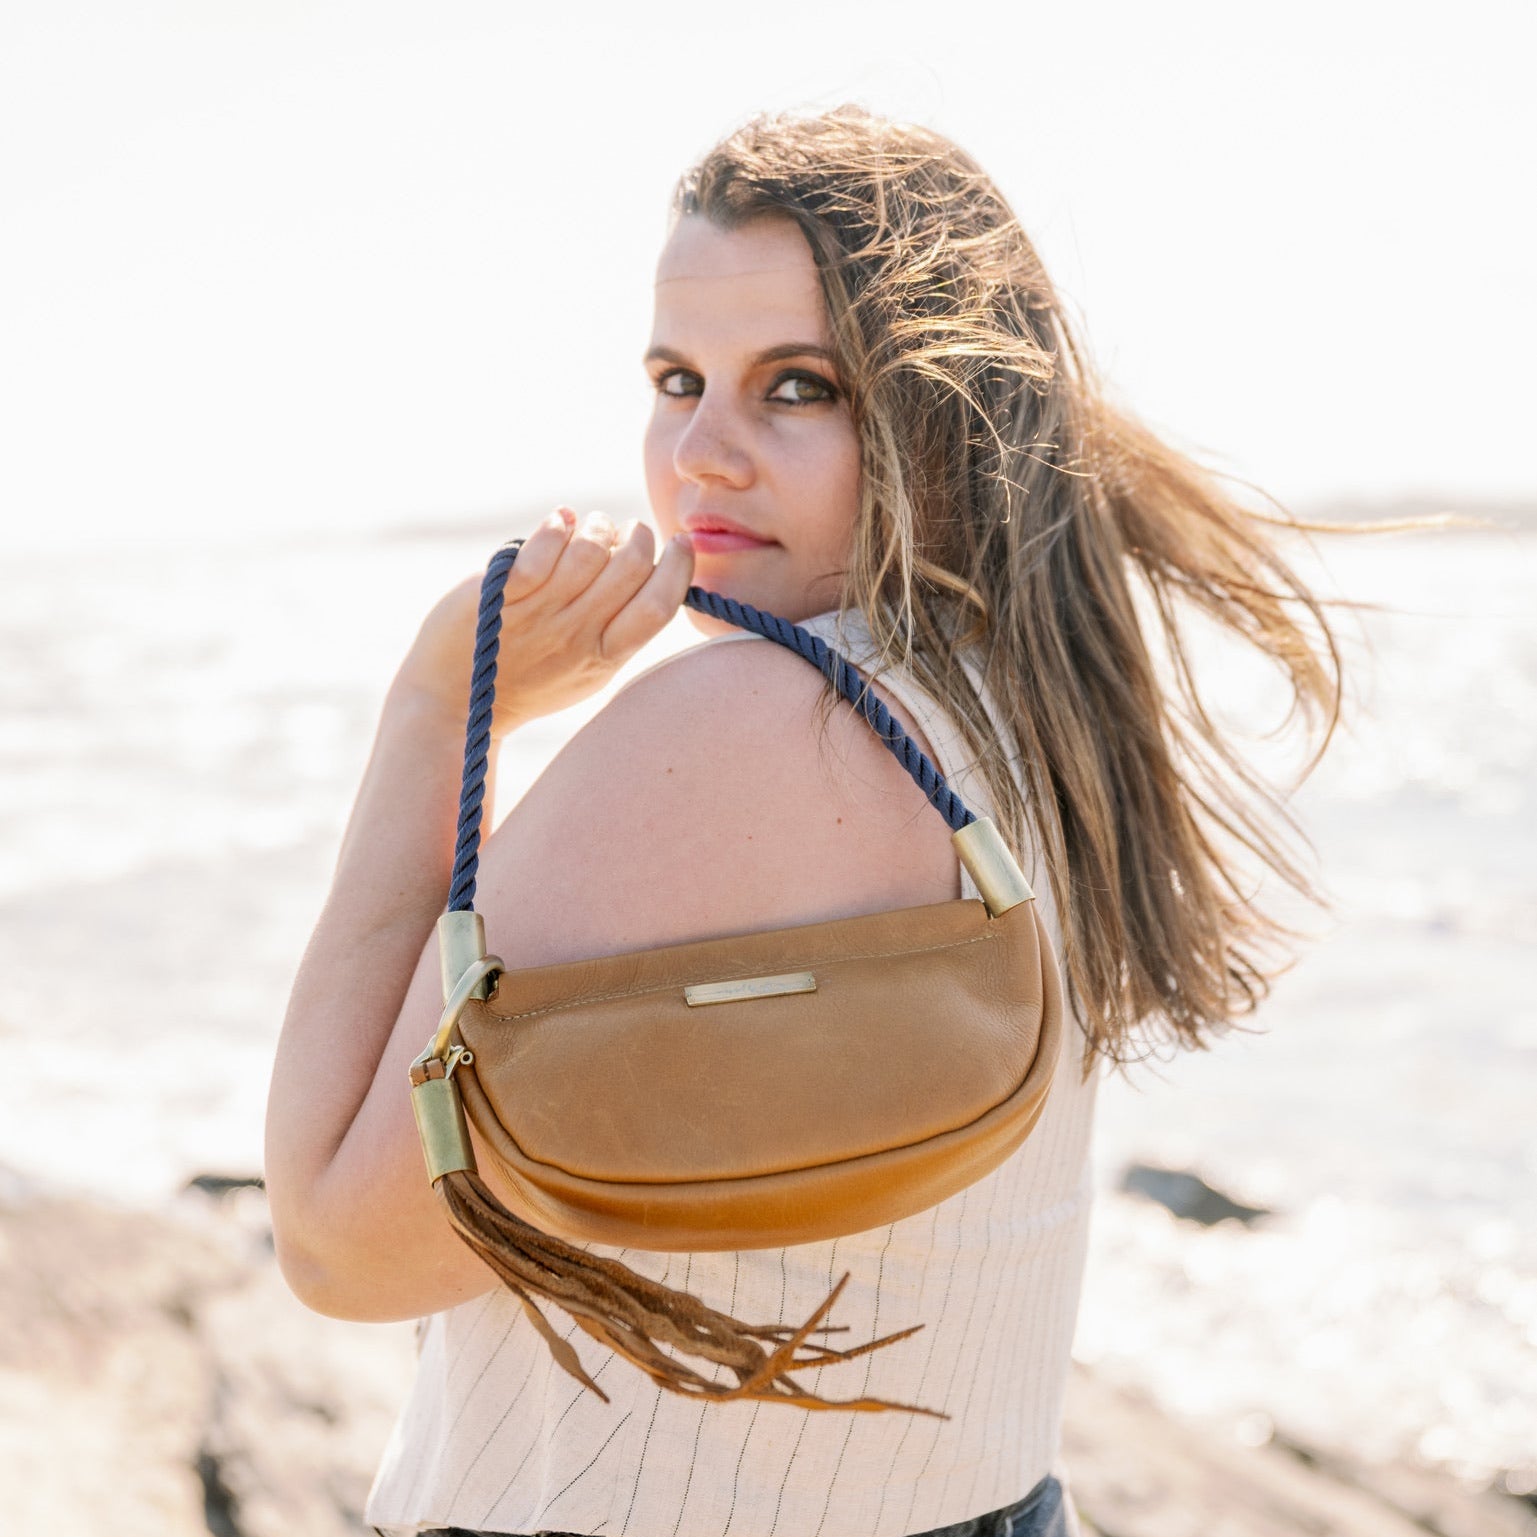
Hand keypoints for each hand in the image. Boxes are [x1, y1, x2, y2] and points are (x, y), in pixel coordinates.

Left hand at [393, 508, 695, 736]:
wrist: (458, 699)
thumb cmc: (528, 679)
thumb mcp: (588, 669)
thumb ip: (620, 629)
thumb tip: (651, 565)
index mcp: (606, 657)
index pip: (659, 606)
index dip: (679, 567)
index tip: (680, 543)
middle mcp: (577, 635)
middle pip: (631, 568)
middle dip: (638, 535)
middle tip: (628, 532)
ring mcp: (539, 614)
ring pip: (589, 551)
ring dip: (597, 525)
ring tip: (588, 526)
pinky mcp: (503, 594)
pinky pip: (542, 551)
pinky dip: (556, 527)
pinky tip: (558, 522)